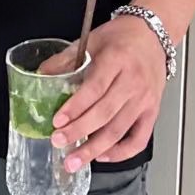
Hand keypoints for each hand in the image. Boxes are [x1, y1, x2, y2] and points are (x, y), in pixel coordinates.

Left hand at [36, 16, 166, 170]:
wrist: (153, 34)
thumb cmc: (122, 37)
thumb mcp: (91, 41)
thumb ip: (66, 59)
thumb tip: (41, 74)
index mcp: (117, 60)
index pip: (95, 88)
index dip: (76, 107)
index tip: (58, 121)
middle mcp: (133, 81)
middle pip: (105, 113)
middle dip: (79, 131)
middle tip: (58, 142)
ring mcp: (145, 99)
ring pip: (119, 129)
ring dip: (95, 148)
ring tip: (74, 160)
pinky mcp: (153, 111)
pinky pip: (139, 139)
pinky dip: (121, 152)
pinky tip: (103, 156)